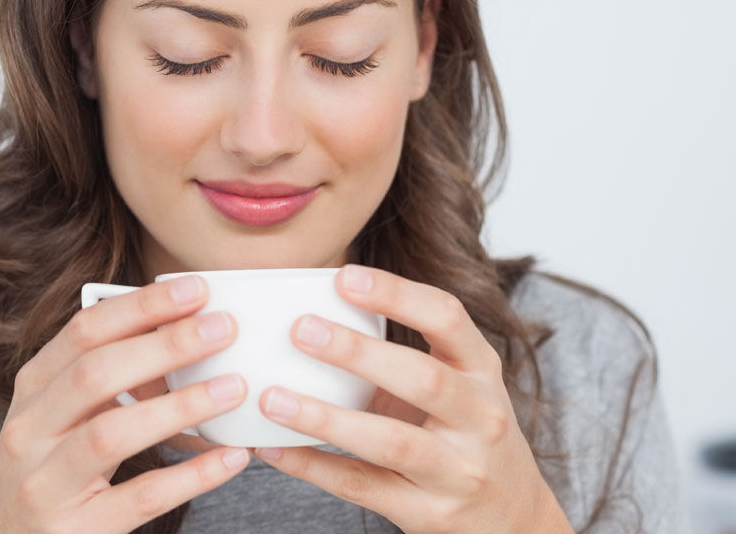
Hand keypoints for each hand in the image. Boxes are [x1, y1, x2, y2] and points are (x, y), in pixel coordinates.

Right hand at [0, 275, 251, 533]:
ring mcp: (46, 483)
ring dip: (178, 406)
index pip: (82, 333)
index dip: (140, 307)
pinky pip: (140, 498)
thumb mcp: (56, 417)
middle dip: (164, 345)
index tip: (194, 289)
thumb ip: (102, 380)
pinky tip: (230, 458)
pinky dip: (189, 476)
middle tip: (223, 327)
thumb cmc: (43, 471)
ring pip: (112, 434)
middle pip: (96, 374)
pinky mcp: (76, 530)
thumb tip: (179, 336)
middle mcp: (30, 431)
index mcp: (32, 391)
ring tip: (233, 388)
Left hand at [250, 264, 572, 533]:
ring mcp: (458, 470)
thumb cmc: (464, 434)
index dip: (397, 294)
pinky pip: (362, 486)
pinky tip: (272, 449)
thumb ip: (399, 354)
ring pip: (392, 441)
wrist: (514, 518)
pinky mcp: (429, 514)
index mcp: (481, 371)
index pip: (449, 319)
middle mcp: (480, 418)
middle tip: (300, 329)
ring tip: (273, 399)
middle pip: (424, 379)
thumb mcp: (455, 385)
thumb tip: (308, 311)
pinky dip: (312, 466)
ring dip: (326, 418)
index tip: (343, 276)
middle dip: (359, 353)